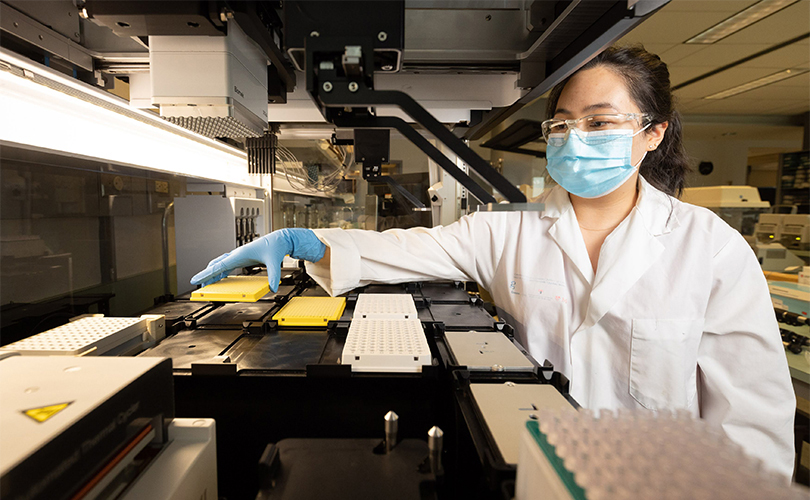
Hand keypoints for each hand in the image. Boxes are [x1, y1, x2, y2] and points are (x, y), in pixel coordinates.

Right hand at [190, 228, 325, 291]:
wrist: (281, 238)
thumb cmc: (276, 245)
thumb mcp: (275, 261)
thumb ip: (274, 275)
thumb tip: (273, 288)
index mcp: (240, 254)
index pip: (218, 266)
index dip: (205, 274)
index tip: (195, 279)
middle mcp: (237, 254)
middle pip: (216, 265)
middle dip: (206, 275)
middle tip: (198, 284)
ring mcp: (239, 256)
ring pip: (220, 264)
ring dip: (213, 273)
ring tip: (206, 283)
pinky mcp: (243, 257)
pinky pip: (228, 265)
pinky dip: (221, 272)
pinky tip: (220, 277)